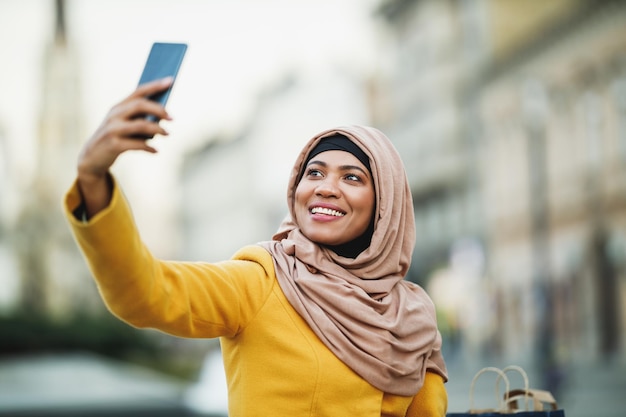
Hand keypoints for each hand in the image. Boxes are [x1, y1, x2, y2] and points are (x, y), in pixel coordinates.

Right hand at [77, 77, 173, 216]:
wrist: (92, 158)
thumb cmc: (115, 139)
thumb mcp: (123, 125)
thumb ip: (139, 118)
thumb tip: (164, 115)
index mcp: (118, 107)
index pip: (138, 92)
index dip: (155, 86)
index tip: (171, 81)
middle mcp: (114, 115)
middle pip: (140, 105)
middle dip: (159, 110)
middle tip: (172, 118)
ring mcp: (113, 130)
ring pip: (141, 125)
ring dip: (157, 129)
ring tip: (168, 134)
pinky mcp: (113, 145)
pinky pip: (137, 144)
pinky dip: (149, 147)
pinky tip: (156, 151)